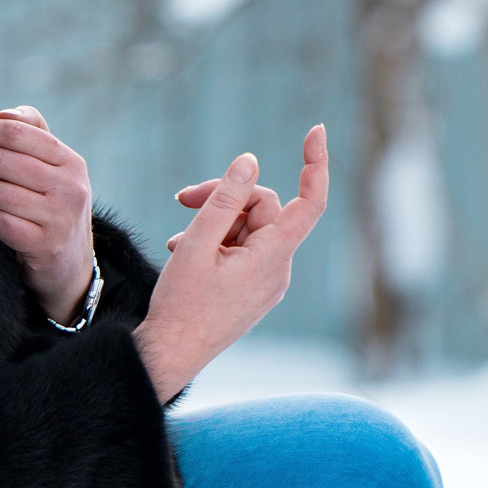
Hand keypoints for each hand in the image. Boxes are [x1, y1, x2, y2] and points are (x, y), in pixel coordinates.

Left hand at [0, 106, 95, 324]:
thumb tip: (4, 114)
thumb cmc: (51, 213)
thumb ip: (33, 138)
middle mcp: (71, 186)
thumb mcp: (53, 174)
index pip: (15, 132)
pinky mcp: (46, 246)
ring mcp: (61, 217)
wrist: (71, 272)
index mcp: (70, 162)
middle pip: (0, 160)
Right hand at [134, 125, 328, 400]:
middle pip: (262, 208)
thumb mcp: (196, 244)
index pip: (310, 202)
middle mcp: (278, 269)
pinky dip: (216, 243)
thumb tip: (250, 161)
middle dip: (225, 196)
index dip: (316, 164)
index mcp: (272, 257)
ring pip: (249, 228)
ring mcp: (267, 281)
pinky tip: (183, 252)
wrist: (171, 356)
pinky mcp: (254, 288)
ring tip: (178, 240)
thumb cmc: (181, 305)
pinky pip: (243, 250)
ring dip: (214, 222)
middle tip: (183, 199)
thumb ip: (223, 199)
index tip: (315, 131)